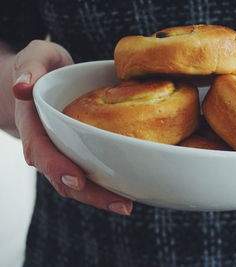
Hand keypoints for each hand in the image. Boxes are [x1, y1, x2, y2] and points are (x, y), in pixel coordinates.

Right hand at [10, 40, 132, 214]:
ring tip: (128, 205)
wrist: (42, 79)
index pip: (42, 150)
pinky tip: (128, 188)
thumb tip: (23, 87)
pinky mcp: (77, 151)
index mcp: (33, 124)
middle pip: (63, 177)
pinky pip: (89, 171)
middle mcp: (46, 144)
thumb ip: (29, 67)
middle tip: (122, 205)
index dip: (57, 168)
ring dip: (101, 196)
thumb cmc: (41, 67)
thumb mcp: (35, 57)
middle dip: (91, 194)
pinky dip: (106, 183)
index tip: (78, 180)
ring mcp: (62, 151)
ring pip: (77, 182)